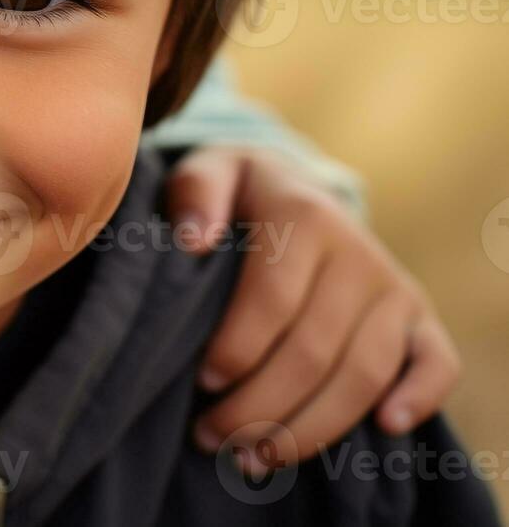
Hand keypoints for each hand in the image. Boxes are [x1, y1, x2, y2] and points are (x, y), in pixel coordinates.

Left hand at [165, 146, 460, 471]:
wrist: (296, 188)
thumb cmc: (239, 194)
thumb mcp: (210, 173)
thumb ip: (195, 194)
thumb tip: (193, 238)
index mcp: (305, 217)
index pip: (273, 300)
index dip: (237, 350)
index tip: (201, 385)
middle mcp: (358, 254)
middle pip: (314, 350)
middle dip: (259, 406)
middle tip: (212, 438)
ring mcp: (395, 288)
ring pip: (363, 372)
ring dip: (311, 426)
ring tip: (256, 458)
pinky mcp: (420, 318)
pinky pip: (438, 363)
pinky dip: (419, 398)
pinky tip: (384, 428)